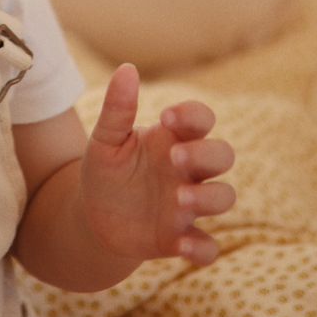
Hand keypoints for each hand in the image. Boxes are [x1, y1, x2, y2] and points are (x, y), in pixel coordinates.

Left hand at [80, 64, 234, 265]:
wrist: (92, 217)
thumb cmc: (106, 171)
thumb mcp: (105, 139)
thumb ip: (116, 108)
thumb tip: (126, 68)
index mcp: (172, 139)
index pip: (201, 119)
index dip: (193, 115)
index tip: (166, 118)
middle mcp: (187, 170)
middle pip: (223, 155)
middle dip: (207, 155)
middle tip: (175, 158)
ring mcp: (188, 205)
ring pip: (224, 196)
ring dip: (209, 198)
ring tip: (178, 199)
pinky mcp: (180, 238)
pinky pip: (208, 247)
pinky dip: (203, 248)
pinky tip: (181, 245)